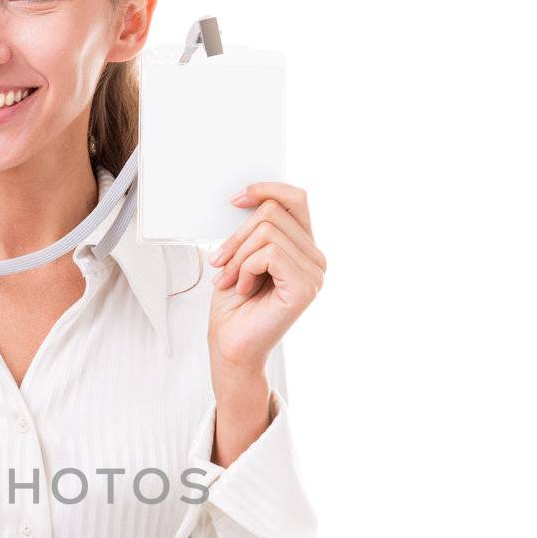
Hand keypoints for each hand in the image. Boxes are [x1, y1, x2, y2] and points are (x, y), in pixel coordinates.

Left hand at [206, 182, 325, 376]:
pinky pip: (269, 253)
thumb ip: (256, 229)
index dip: (266, 189)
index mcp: (304, 248)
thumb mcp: (242, 256)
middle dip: (237, 236)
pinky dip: (246, 269)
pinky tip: (244, 289)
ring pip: (267, 231)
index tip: (235, 199)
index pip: (296, 199)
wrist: (230, 348)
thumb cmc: (234, 307)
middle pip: (274, 212)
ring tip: (231, 280)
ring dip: (238, 256)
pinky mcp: (305, 287)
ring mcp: (314, 274)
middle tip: (220, 264)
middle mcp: (316, 259)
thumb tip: (252, 197)